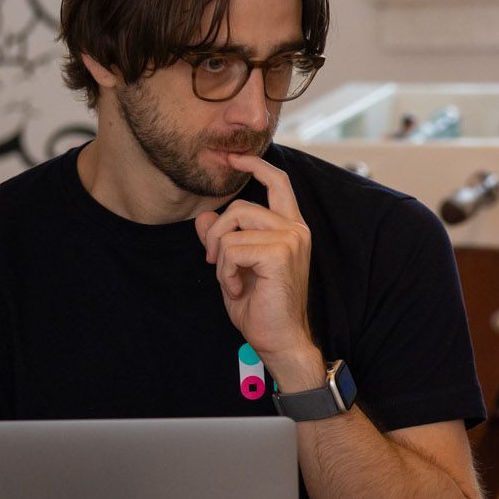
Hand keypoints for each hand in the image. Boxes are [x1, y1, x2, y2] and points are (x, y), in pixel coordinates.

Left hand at [195, 153, 318, 377]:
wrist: (281, 340)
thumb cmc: (263, 309)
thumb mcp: (234, 269)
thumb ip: (221, 241)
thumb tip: (203, 217)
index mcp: (291, 228)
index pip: (278, 182)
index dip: (255, 166)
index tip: (233, 158)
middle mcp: (295, 229)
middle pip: (240, 206)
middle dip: (216, 234)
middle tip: (215, 265)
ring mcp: (290, 239)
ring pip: (233, 225)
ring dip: (220, 257)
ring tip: (233, 281)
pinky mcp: (280, 252)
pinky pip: (232, 248)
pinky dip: (225, 271)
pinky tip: (239, 289)